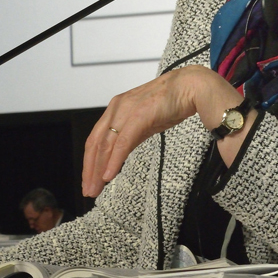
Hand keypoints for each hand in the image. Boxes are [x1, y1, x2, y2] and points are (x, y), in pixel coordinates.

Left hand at [81, 65, 243, 196]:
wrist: (190, 87)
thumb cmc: (170, 103)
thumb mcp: (144, 121)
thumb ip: (131, 135)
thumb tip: (120, 153)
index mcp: (116, 109)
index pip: (96, 138)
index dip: (90, 161)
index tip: (90, 180)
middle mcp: (116, 109)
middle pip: (95, 143)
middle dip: (90, 169)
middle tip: (88, 191)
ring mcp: (126, 111)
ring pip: (105, 144)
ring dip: (98, 169)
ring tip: (95, 188)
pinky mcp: (139, 116)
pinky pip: (123, 142)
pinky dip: (114, 160)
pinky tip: (108, 175)